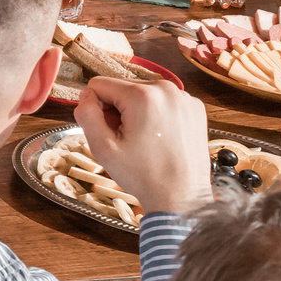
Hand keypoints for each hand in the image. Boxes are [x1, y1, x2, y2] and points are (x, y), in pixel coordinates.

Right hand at [75, 73, 211, 215]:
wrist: (182, 196)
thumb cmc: (143, 175)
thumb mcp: (102, 148)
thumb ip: (85, 114)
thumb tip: (86, 95)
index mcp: (142, 95)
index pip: (99, 84)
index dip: (96, 108)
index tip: (109, 132)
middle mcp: (167, 89)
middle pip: (122, 87)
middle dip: (118, 109)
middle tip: (127, 139)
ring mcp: (184, 98)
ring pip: (142, 93)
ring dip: (136, 112)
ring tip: (144, 139)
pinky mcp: (195, 108)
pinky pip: (162, 101)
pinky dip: (156, 114)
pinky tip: (160, 137)